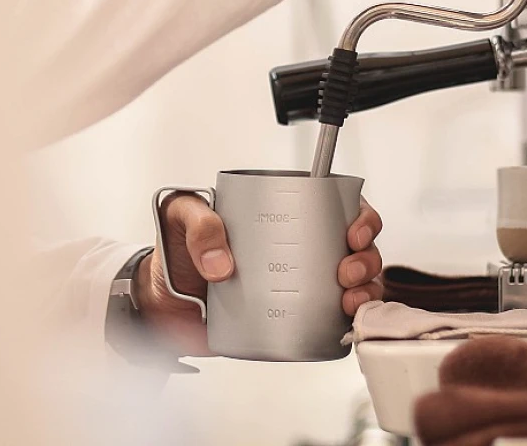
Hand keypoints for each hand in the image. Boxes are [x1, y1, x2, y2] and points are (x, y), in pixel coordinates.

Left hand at [134, 193, 382, 355]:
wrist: (160, 302)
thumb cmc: (175, 251)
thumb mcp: (180, 217)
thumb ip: (199, 225)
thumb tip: (222, 262)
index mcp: (280, 214)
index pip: (335, 205)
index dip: (359, 215)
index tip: (353, 231)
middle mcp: (298, 247)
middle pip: (355, 246)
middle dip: (366, 257)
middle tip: (346, 270)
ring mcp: (299, 284)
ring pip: (354, 282)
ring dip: (364, 289)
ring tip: (347, 298)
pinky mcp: (292, 319)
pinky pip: (334, 320)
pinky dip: (350, 321)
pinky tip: (346, 321)